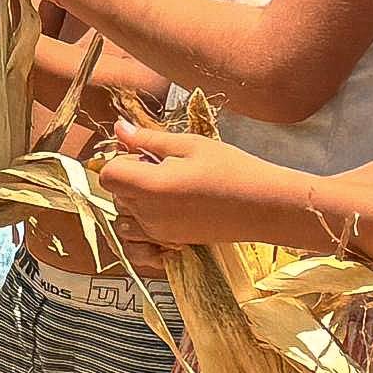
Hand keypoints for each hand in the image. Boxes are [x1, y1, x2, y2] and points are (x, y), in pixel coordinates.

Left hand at [98, 118, 306, 247]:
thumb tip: (119, 129)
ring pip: (125, 218)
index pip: (107, 174)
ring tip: (168, 189)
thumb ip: (148, 140)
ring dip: (136, 203)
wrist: (265, 206)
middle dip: (131, 178)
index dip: (121, 160)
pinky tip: (164, 213)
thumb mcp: (190, 145)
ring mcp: (158, 234)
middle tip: (165, 167)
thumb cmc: (232, 170)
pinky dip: (142, 230)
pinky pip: (139, 242)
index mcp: (150, 187)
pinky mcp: (170, 243)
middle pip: (116, 195)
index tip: (145, 154)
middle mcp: (148, 215)